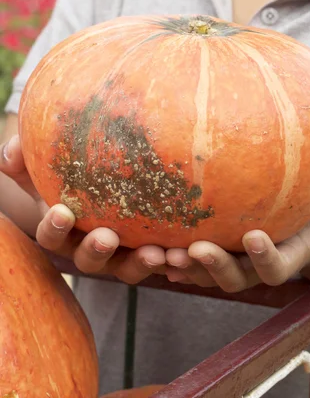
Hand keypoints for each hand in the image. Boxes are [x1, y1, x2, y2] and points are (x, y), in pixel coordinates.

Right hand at [0, 135, 165, 283]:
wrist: (108, 180)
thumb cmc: (72, 171)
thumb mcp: (47, 165)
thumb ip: (24, 157)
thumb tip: (11, 151)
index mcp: (63, 230)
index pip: (51, 236)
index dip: (53, 228)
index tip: (61, 211)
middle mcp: (89, 248)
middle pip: (89, 260)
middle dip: (96, 251)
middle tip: (107, 237)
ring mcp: (121, 254)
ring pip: (126, 269)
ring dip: (140, 264)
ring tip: (156, 253)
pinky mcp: (149, 251)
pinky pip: (159, 263)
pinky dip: (170, 261)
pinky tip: (183, 251)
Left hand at [165, 151, 309, 292]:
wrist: (299, 220)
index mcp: (287, 255)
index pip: (276, 268)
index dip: (264, 258)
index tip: (253, 235)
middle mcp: (255, 263)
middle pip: (233, 278)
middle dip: (213, 268)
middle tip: (193, 249)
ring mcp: (231, 259)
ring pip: (203, 273)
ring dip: (182, 265)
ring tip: (159, 250)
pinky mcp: (212, 248)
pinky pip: (186, 258)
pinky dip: (168, 255)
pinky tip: (147, 239)